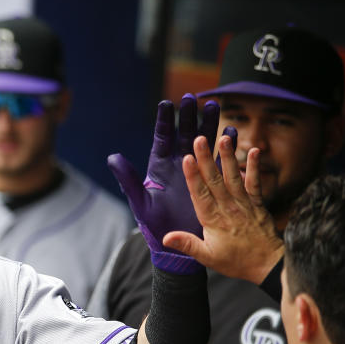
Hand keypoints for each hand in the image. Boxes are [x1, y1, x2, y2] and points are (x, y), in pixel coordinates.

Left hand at [108, 94, 218, 273]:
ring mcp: (195, 171)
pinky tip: (232, 133)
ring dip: (208, 124)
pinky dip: (226, 147)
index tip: (166, 102)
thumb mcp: (140, 202)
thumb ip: (128, 180)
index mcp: (159, 167)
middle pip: (183, 134)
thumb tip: (112, 157)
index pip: (162, 138)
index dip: (164, 121)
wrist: (177, 246)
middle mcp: (177, 165)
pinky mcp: (211, 180)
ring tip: (214, 106)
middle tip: (193, 97)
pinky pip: (221, 160)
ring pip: (203, 142)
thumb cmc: (154, 225)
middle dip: (188, 116)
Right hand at [162, 134, 283, 284]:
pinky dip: (255, 167)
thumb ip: (187, 245)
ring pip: (233, 176)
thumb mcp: (208, 257)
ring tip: (223, 137)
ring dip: (228, 157)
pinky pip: (255, 182)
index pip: (200, 194)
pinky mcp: (257, 202)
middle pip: (215, 180)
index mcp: (213, 220)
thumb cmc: (236, 261)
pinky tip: (254, 151)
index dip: (193, 176)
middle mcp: (228, 208)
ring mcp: (244, 203)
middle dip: (206, 159)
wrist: (268, 264)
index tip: (187, 159)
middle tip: (200, 139)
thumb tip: (166, 238)